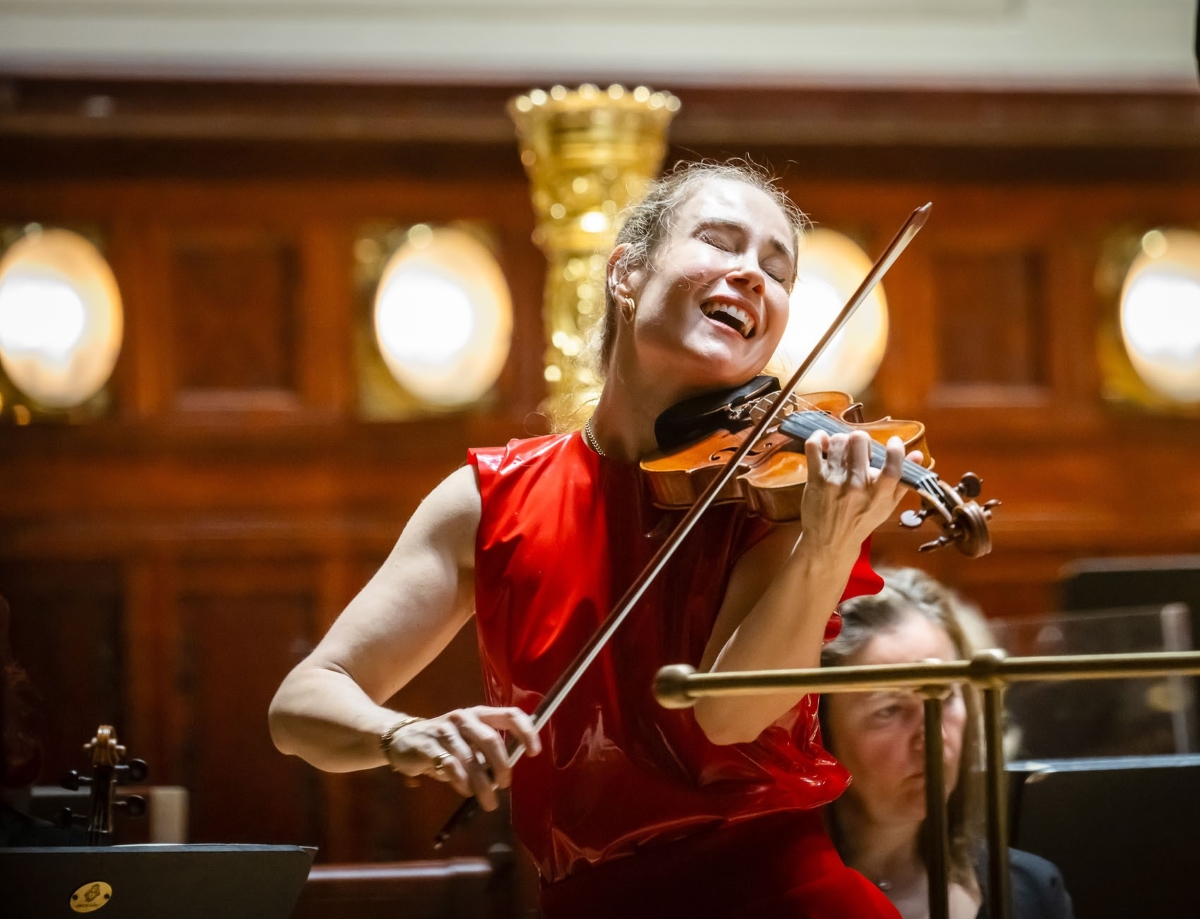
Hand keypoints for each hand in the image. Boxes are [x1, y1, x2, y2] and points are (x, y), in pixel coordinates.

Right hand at [383, 706, 540, 810]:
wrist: (402, 739)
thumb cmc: (444, 743)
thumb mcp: (468, 742)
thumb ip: (486, 753)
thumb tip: (503, 774)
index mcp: (479, 714)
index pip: (510, 715)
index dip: (526, 731)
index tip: (534, 752)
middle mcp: (464, 717)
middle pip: (491, 740)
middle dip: (501, 766)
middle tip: (503, 786)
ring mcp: (445, 730)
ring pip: (471, 758)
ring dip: (482, 784)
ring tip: (487, 801)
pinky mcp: (428, 745)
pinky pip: (451, 765)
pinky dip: (462, 782)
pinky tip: (465, 790)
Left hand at [801, 430, 921, 550]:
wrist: (830, 542)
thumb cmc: (862, 522)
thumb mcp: (887, 507)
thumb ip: (904, 481)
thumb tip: (919, 454)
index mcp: (878, 495)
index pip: (892, 468)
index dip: (896, 450)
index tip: (894, 442)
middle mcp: (856, 486)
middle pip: (860, 442)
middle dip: (862, 440)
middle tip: (861, 450)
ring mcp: (833, 481)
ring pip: (838, 441)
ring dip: (843, 440)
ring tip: (844, 450)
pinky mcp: (815, 479)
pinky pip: (813, 448)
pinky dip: (818, 438)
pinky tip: (823, 442)